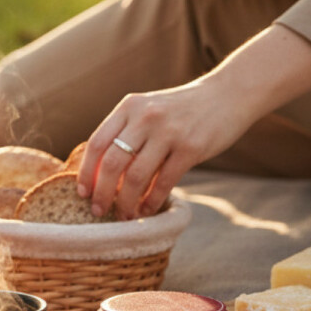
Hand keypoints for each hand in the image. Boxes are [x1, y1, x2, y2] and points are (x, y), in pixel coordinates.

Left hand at [76, 78, 252, 219]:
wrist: (227, 95)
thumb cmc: (182, 109)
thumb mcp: (149, 109)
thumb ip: (127, 132)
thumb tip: (100, 171)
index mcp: (129, 106)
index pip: (96, 143)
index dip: (86, 172)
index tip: (82, 193)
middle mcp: (145, 117)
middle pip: (111, 162)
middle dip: (102, 192)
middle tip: (98, 210)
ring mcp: (168, 132)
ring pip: (135, 176)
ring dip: (126, 202)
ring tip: (124, 215)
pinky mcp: (191, 148)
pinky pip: (164, 182)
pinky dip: (151, 201)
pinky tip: (147, 210)